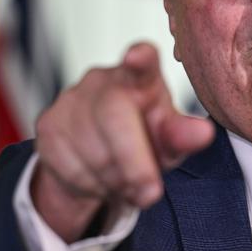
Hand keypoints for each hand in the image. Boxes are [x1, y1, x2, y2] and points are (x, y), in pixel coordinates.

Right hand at [31, 42, 213, 242]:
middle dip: (133, 161)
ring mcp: (71, 99)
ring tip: (127, 185)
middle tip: (150, 193)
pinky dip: (90, 184)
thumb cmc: (145, 137)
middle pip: (114, 114)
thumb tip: (203, 133)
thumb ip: (184, 135)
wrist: (100, 157)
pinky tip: (101, 180)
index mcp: (141, 78)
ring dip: (114, 179)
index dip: (140, 58)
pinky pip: (68, 164)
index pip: (143, 61)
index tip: (137, 57)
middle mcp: (103, 80)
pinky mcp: (48, 123)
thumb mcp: (169, 140)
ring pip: (91, 147)